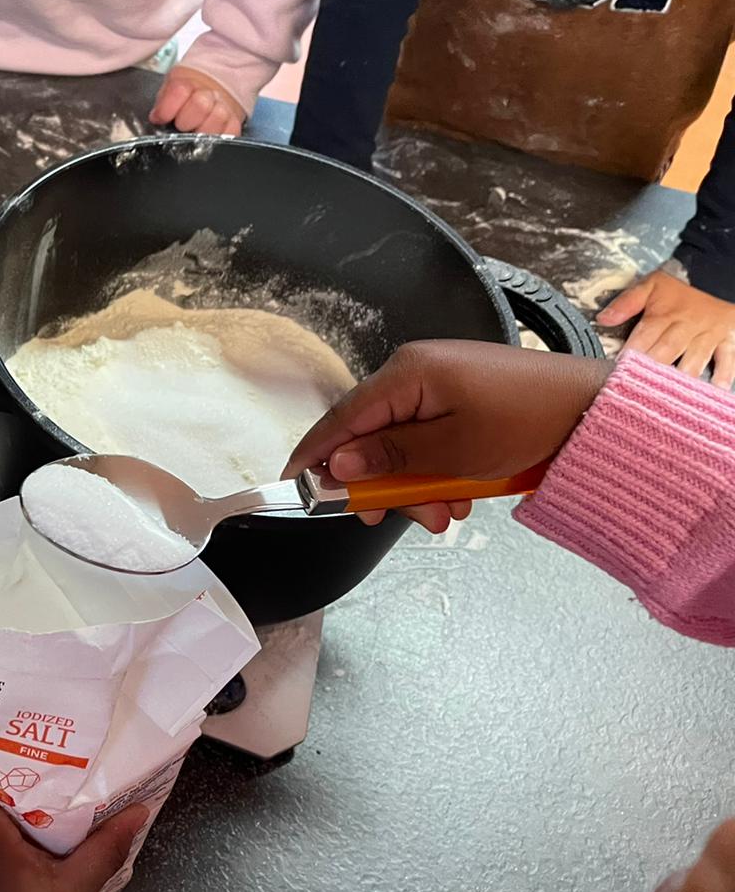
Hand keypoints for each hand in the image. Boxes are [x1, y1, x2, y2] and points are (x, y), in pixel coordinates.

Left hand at [149, 67, 245, 134]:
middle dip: (186, 121)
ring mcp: (223, 107)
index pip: (179, 91)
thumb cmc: (187, 92)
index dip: (166, 109)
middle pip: (200, 105)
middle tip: (181, 126)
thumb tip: (156, 117)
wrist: (213, 85)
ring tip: (195, 132)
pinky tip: (209, 136)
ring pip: (217, 119)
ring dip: (203, 131)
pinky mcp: (235, 122)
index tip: (160, 117)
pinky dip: (219, 139)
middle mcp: (208, 93)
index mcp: (188, 82)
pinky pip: (230, 133)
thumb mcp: (169, 89)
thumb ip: (162, 103)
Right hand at [284, 341, 611, 532]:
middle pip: (371, 436)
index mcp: (407, 375)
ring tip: (447, 513)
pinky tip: (462, 493)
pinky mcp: (462, 400)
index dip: (315, 454)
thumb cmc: (528, 422)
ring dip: (416, 485)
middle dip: (382, 483)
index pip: (342, 418)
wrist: (596, 409)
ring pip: (402, 445)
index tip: (294, 484)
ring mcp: (441, 385)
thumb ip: (390, 457)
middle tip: (395, 518)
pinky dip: (438, 471)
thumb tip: (337, 464)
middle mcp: (416, 373)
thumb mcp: (453, 450)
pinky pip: (430, 440)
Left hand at [597, 269, 734, 387]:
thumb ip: (627, 302)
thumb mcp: (651, 285)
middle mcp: (687, 327)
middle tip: (640, 389)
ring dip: (683, 376)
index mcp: (664, 315)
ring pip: (695, 359)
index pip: (644, 337)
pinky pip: (728, 359)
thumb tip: (602, 319)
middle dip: (653, 368)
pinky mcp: (729, 339)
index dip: (631, 353)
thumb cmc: (681, 285)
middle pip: (668, 350)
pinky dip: (723, 375)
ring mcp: (710, 335)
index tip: (618, 370)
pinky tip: (715, 390)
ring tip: (671, 394)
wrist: (719, 273)